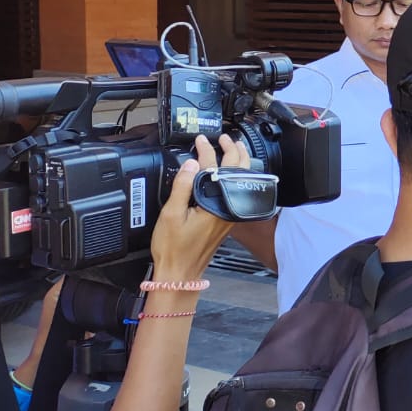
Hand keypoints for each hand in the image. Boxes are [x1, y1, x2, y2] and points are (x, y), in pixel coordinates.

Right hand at [152, 135, 242, 281]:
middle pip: (237, 171)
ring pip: (240, 181)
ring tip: (233, 148)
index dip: (207, 150)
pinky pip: (235, 190)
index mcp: (216, 203)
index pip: (214, 168)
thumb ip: (183, 186)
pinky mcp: (227, 219)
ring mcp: (230, 213)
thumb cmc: (174, 248)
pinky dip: (234, 176)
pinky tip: (229, 174)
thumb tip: (190, 163)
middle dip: (233, 150)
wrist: (180, 272)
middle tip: (225, 138)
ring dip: (238, 162)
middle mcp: (228, 207)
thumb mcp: (172, 214)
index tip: (200, 140)